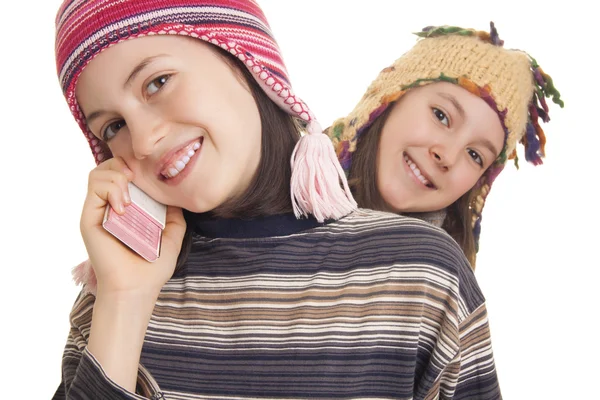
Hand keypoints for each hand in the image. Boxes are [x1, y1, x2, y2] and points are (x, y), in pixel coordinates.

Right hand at [80, 157, 185, 298]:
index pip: (124, 173)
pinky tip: (124, 208)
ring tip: (130, 201)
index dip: (135, 167)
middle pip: (108, 167)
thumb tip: (177, 196)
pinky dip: (112, 189)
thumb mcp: (172, 236)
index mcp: (127, 209)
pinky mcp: (89, 218)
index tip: (150, 176)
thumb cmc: (152, 267)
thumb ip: (175, 215)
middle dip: (125, 165)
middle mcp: (110, 207)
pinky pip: (95, 187)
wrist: (137, 288)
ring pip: (98, 173)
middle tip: (138, 181)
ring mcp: (98, 211)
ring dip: (118, 178)